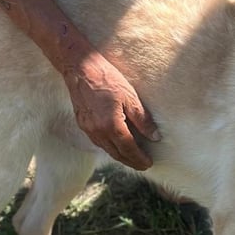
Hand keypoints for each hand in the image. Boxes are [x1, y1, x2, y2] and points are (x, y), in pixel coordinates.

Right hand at [64, 52, 159, 170]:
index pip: (129, 149)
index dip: (139, 158)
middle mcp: (98, 131)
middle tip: (143, 165)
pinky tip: (116, 145)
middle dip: (131, 161)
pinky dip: (109, 147)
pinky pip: (98, 142)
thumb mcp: (130, 98)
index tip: (149, 163)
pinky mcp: (82, 124)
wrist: (80, 68)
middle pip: (117, 154)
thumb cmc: (107, 79)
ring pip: (106, 149)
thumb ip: (143, 120)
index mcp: (112, 125)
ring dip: (120, 156)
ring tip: (132, 157)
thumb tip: (154, 136)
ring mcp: (88, 129)